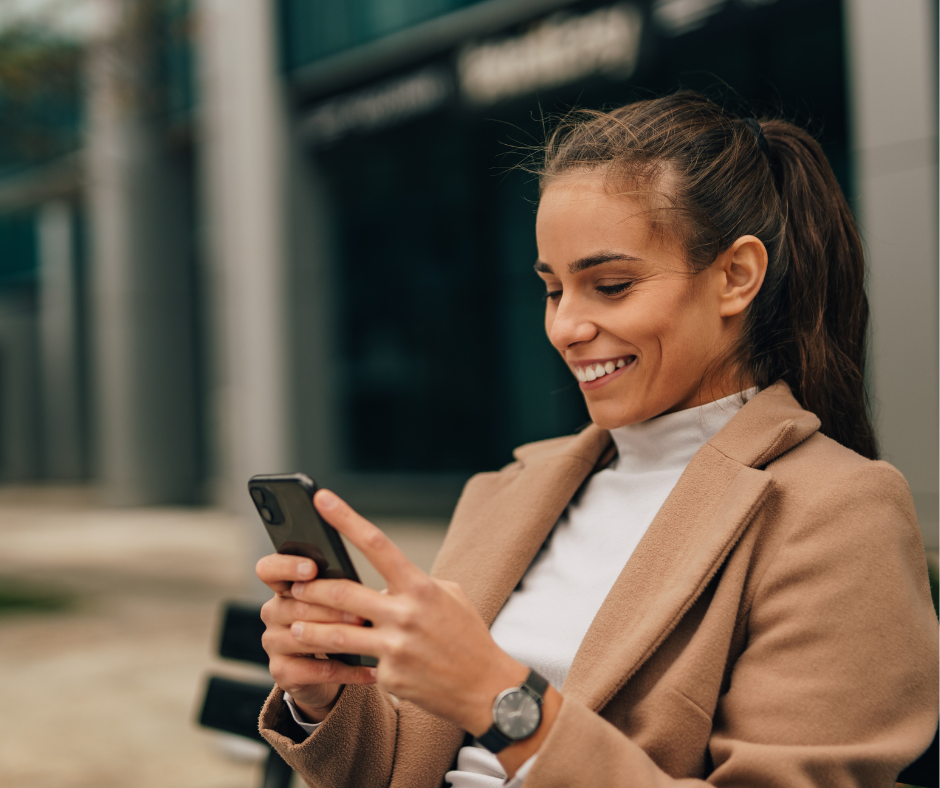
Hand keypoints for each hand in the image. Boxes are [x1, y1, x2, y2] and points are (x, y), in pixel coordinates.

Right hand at [256, 553, 376, 721]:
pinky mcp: (281, 672)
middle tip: (362, 613)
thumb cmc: (335, 624)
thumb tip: (370, 587)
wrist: (325, 672)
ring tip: (369, 637)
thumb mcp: (336, 602)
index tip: (312, 568)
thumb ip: (341, 589)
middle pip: (298, 607)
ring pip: (306, 638)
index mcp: (284, 587)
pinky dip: (349, 671)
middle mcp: (273, 612)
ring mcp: (273, 643)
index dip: (287, 566)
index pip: (269, 569)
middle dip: (333, 610)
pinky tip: (373, 671)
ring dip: (340, 638)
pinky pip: (318, 670)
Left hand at [287, 489, 526, 735]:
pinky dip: (351, 662)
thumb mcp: (449, 596)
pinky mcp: (390, 676)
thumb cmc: (467, 636)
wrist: (486, 688)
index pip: (377, 544)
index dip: (346, 519)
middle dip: (313, 589)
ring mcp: (396, 647)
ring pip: (336, 634)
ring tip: (295, 626)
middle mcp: (406, 614)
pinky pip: (360, 663)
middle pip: (344, 593)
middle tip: (295, 587)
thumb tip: (385, 581)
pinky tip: (344, 666)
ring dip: (309, 629)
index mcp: (421, 587)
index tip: (322, 499)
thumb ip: (414, 584)